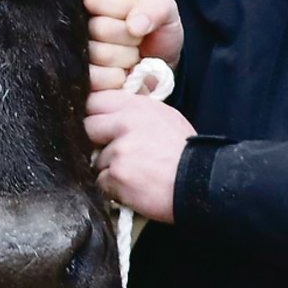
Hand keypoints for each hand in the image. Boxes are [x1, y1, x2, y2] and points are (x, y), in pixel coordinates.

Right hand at [83, 0, 182, 90]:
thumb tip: (134, 26)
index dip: (121, 12)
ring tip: (129, 60)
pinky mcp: (77, 83)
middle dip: (129, 39)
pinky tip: (123, 77)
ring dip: (124, 61)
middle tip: (135, 43)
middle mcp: (75, 26)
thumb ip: (156, 6)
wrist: (158, 71)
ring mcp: (73, 56)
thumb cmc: (156, 34)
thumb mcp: (165, 11)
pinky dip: (116, 82)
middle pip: (99, 29)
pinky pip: (93, 82)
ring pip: (98, 55)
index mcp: (92, 2)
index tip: (133, 20)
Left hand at [84, 89, 196, 222]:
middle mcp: (124, 124)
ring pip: (95, 158)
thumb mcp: (165, 117)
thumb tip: (112, 113)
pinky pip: (100, 181)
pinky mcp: (116, 175)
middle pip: (87, 126)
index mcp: (136, 106)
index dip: (96, 114)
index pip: (95, 100)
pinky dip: (112, 187)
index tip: (101, 125)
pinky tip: (132, 187)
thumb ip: (136, 112)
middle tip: (114, 151)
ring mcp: (118, 150)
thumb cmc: (185, 152)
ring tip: (133, 173)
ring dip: (108, 168)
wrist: (199, 184)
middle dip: (96, 140)